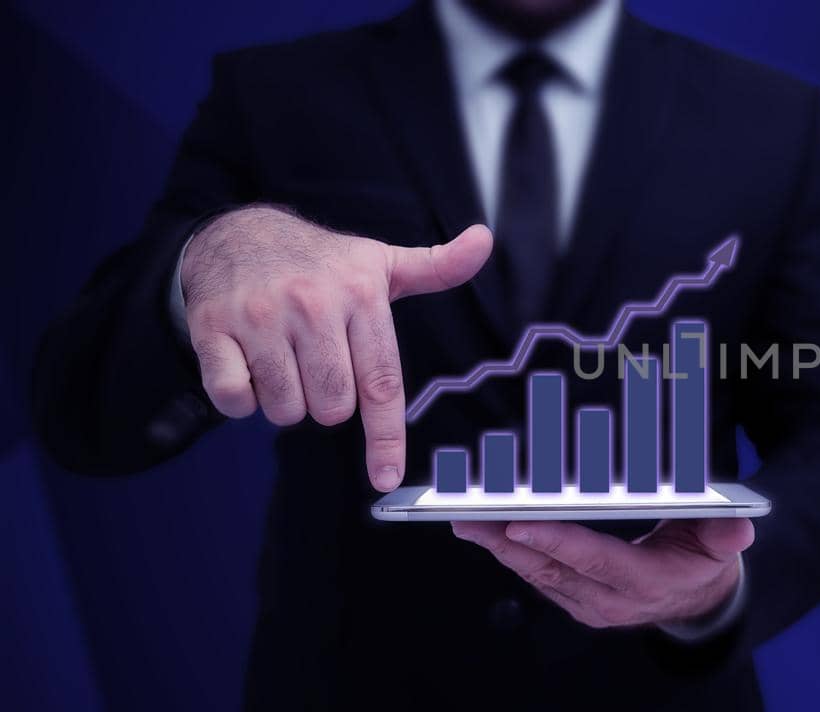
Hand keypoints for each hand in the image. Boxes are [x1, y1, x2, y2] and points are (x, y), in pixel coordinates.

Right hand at [181, 205, 492, 489]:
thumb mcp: (380, 262)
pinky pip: (234, 399)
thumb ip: (437, 266)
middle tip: (317, 367)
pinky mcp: (213, 328)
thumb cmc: (319, 262)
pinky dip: (241, 398)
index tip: (386, 477)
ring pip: (285, 409)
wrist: (235, 233)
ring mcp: (260, 316)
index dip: (386, 437)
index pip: (382, 382)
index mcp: (361, 294)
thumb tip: (483, 241)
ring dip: (285, 400)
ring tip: (283, 360)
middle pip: (332, 406)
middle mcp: (312, 304)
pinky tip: (247, 366)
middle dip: (327, 403)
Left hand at [452, 518, 754, 628]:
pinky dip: (510, 552)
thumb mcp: (722, 546)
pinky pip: (537, 576)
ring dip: (498, 548)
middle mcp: (609, 599)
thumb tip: (739, 528)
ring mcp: (588, 602)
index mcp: (644, 583)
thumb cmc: (703, 562)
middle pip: (551, 570)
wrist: (697, 601)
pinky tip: (487, 530)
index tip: (520, 524)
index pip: (595, 561)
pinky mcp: (574, 598)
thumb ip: (727, 536)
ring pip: (536, 574)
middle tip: (471, 516)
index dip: (557, 542)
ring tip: (466, 519)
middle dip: (506, 543)